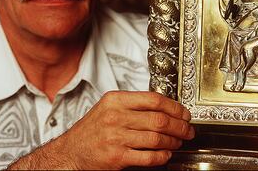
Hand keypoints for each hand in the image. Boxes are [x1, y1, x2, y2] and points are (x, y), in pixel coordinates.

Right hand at [63, 91, 193, 168]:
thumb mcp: (108, 108)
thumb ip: (132, 105)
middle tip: (187, 130)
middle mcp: (115, 117)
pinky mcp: (117, 157)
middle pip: (159, 119)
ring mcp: (116, 137)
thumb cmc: (91, 131)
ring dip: (173, 141)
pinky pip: (148, 157)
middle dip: (179, 126)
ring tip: (178, 142)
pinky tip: (166, 154)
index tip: (184, 113)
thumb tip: (163, 108)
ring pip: (156, 138)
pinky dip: (162, 156)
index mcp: (115, 101)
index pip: (153, 99)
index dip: (174, 107)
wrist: (70, 153)